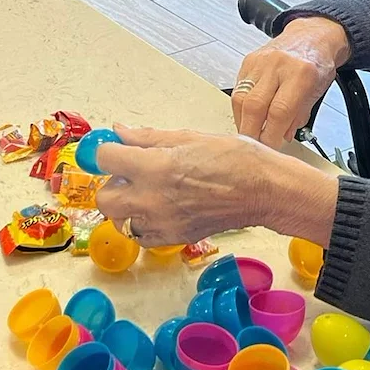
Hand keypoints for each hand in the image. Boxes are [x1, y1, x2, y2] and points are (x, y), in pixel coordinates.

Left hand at [94, 126, 338, 246]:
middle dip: (112, 184)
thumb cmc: (235, 159)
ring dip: (127, 206)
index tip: (113, 149)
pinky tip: (159, 209)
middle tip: (130, 174)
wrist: (264, 191)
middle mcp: (152, 198)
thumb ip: (148, 137)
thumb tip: (120, 132)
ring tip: (148, 193)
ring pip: (121, 220)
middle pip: (105, 198)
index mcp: (155, 167)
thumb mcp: (189, 137)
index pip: (105, 159)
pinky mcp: (174, 238)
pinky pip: (141, 235)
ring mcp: (162, 223)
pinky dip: (143, 224)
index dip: (106, 151)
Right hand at [233, 17, 350, 146]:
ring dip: (242, 121)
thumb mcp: (317, 92)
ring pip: (240, 98)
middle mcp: (278, 65)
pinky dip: (240, 107)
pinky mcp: (248, 61)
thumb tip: (281, 136)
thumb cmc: (317, 63)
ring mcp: (260, 62)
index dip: (271, 135)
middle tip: (255, 146)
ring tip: (250, 132)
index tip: (270, 147)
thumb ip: (298, 116)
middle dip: (251, 132)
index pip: (279, 112)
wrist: (312, 36)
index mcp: (301, 73)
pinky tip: (246, 116)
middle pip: (254, 105)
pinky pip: (238, 89)